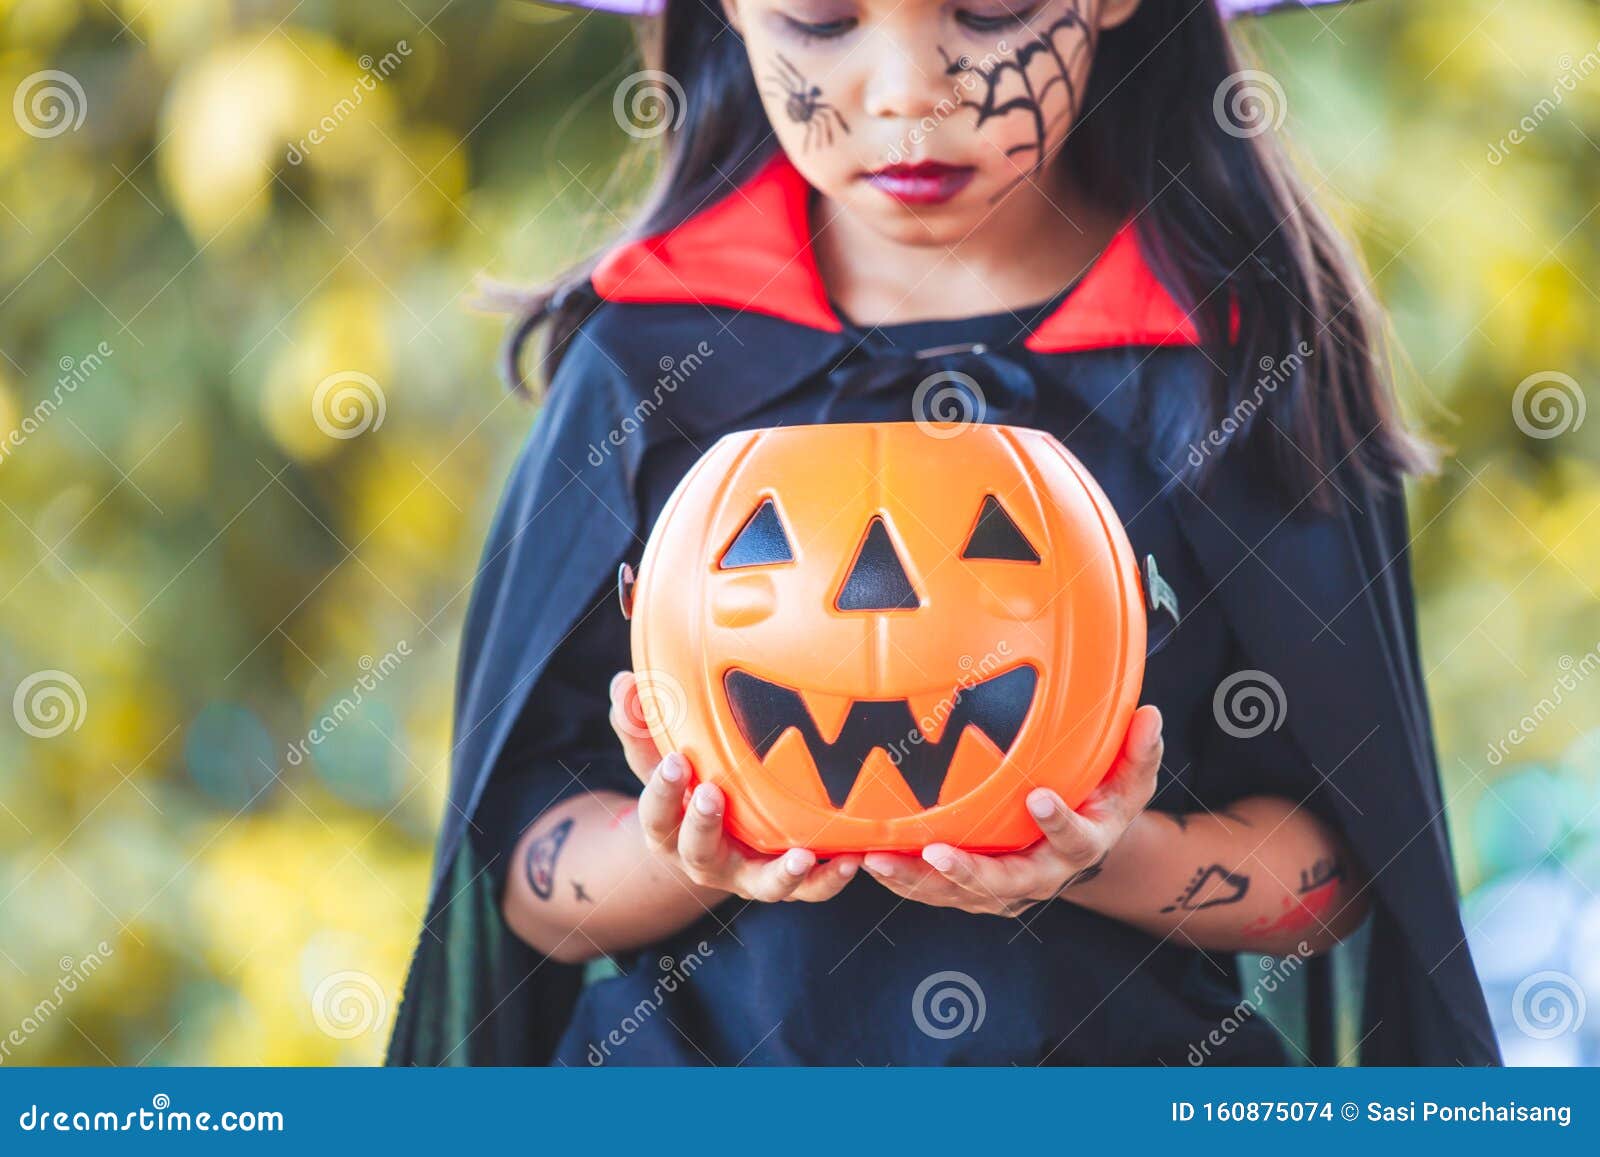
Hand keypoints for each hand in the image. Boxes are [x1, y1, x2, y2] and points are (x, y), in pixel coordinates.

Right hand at [608, 671, 861, 902]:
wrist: (714, 832)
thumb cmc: (686, 781)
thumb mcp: (659, 752)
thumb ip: (639, 720)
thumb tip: (623, 682)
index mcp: (668, 828)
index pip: (655, 814)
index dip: (661, 791)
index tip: (675, 762)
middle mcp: (703, 859)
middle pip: (697, 852)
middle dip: (702, 824)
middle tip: (710, 794)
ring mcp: (746, 874)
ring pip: (761, 885)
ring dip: (781, 873)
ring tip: (800, 856)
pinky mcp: (784, 878)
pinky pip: (809, 889)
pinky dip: (828, 879)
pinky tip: (851, 860)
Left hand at [860, 705, 1163, 916]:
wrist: (1085, 846)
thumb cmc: (1102, 800)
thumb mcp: (1130, 777)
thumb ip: (1138, 751)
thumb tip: (1150, 715)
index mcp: (1082, 845)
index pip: (1075, 839)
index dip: (1059, 822)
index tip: (1040, 798)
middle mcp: (1042, 876)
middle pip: (1005, 883)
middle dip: (970, 872)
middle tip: (937, 852)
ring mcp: (1005, 890)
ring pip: (959, 896)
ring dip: (918, 881)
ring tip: (878, 860)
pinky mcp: (972, 892)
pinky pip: (935, 892)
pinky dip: (903, 880)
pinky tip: (865, 859)